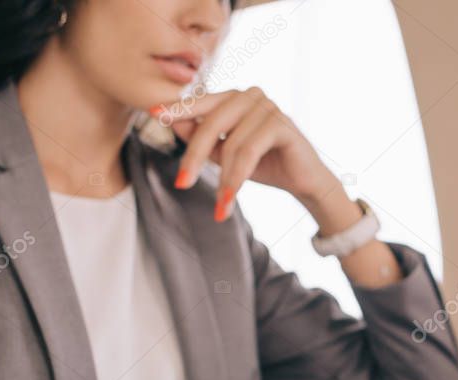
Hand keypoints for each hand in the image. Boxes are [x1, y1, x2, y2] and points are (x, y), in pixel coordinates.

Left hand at [151, 87, 342, 221]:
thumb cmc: (264, 164)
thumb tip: (174, 124)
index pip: (199, 103)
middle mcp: (250, 95)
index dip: (177, 110)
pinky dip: (238, 177)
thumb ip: (202, 139)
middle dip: (194, 157)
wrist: (304, 181)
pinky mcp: (281, 124)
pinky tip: (231, 199)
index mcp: (234, 98)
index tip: (154, 116)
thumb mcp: (226, 154)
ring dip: (224, 178)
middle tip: (182, 183)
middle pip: (210, 124)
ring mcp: (267, 106)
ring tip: (221, 205)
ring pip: (231, 143)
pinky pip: (249, 151)